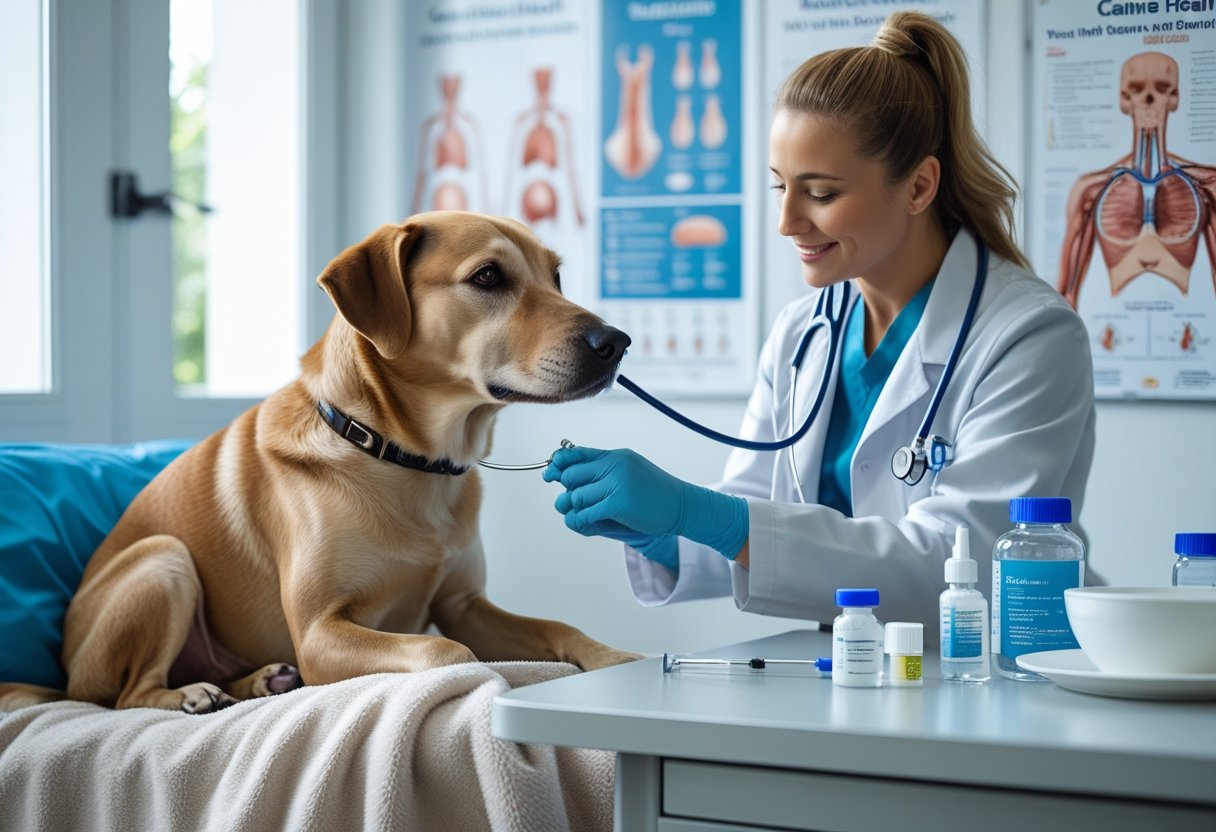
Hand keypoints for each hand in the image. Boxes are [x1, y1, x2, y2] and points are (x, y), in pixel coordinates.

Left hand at [543, 446, 747, 559]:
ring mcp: (617, 484)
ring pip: (575, 496)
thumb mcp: (630, 472)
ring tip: (581, 513)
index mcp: (616, 456)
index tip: (551, 473)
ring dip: (573, 507)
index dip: (558, 463)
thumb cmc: (655, 493)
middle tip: (570, 499)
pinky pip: (585, 513)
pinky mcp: (618, 504)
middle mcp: (614, 466)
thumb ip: (604, 472)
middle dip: (566, 489)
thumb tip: (569, 476)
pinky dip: (579, 520)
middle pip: (571, 476)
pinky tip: (583, 522)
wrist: (683, 505)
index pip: (576, 453)